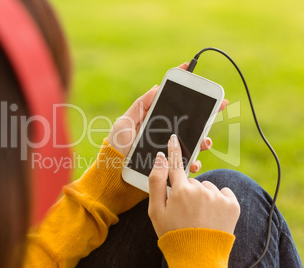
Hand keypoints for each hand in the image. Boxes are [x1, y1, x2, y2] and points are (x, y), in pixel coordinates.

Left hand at [107, 62, 228, 172]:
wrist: (113, 171)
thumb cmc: (117, 146)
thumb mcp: (124, 123)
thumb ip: (140, 106)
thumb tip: (156, 87)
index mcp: (155, 120)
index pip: (172, 103)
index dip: (183, 88)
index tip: (192, 69)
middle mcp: (164, 133)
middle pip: (190, 121)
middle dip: (207, 114)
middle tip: (219, 107)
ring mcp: (168, 148)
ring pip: (193, 142)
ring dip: (204, 140)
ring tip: (205, 141)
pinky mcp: (168, 165)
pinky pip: (185, 163)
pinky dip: (193, 162)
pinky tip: (195, 161)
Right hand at [148, 134, 239, 237]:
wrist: (198, 257)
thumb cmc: (173, 233)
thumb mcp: (156, 211)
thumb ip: (156, 181)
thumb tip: (161, 158)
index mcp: (180, 190)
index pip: (176, 163)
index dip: (174, 150)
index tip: (174, 138)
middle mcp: (200, 189)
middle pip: (191, 180)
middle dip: (186, 190)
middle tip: (184, 210)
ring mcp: (217, 197)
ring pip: (206, 187)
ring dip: (202, 196)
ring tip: (199, 216)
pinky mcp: (232, 204)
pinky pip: (223, 193)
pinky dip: (218, 200)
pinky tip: (212, 214)